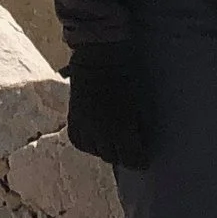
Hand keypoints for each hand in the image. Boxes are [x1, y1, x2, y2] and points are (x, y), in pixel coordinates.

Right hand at [66, 42, 152, 167]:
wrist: (98, 57)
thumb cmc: (125, 76)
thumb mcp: (136, 104)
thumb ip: (136, 126)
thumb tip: (139, 141)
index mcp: (121, 128)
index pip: (132, 158)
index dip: (139, 160)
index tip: (143, 158)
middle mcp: (101, 132)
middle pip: (113, 157)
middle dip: (123, 155)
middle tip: (130, 150)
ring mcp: (85, 126)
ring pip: (96, 151)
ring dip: (105, 149)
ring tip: (113, 142)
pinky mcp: (73, 119)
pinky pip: (80, 141)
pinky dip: (88, 142)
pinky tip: (95, 137)